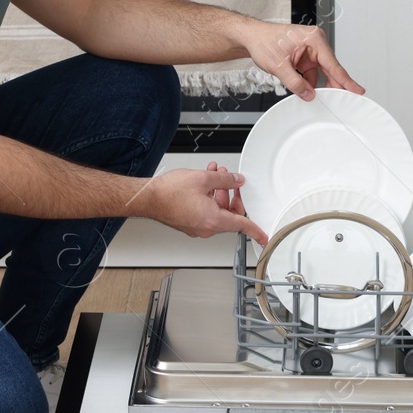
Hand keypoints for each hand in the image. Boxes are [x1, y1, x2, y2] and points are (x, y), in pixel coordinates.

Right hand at [140, 163, 267, 245]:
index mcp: (213, 220)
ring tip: (215, 174)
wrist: (148, 198)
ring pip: (216, 210)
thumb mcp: (204, 179)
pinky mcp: (188, 223)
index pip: (242, 226)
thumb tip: (236, 180)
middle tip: (232, 182)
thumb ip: (225, 179)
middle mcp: (206, 228)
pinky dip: (208, 197)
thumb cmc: (169, 193)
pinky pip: (205, 212)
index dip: (256, 231)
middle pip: (229, 214)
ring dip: (218, 192)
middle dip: (232, 195)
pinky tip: (205, 182)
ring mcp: (196, 227)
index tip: (264, 237)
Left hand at [240, 21, 363, 101]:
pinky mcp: (305, 56)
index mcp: (314, 39)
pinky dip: (309, 82)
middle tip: (342, 100)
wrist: (252, 37)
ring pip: (321, 72)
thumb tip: (308, 94)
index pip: (333, 64)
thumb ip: (295, 82)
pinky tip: (307, 90)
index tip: (357, 90)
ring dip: (318, 85)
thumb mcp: (278, 65)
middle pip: (330, 68)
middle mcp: (315, 43)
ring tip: (318, 96)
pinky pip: (312, 72)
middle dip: (334, 84)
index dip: (345, 80)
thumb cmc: (263, 41)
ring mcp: (310, 50)